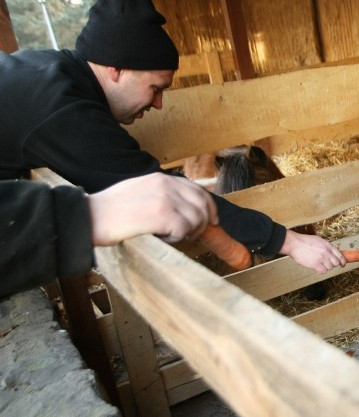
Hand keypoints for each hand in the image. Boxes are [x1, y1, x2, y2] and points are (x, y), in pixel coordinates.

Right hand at [88, 173, 217, 245]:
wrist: (88, 217)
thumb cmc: (111, 211)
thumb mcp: (140, 192)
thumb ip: (162, 196)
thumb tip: (184, 210)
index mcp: (161, 179)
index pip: (197, 190)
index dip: (209, 207)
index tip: (212, 220)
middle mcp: (166, 185)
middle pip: (203, 204)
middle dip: (203, 222)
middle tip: (191, 234)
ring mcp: (165, 199)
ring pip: (197, 218)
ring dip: (187, 232)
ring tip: (167, 235)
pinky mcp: (161, 215)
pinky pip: (184, 229)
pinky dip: (176, 238)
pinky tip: (160, 237)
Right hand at [280, 229, 345, 272]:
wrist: (295, 244)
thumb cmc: (304, 241)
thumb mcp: (319, 240)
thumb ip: (326, 246)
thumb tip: (333, 251)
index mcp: (328, 245)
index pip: (340, 255)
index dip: (343, 261)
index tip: (343, 264)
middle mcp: (327, 252)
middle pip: (336, 263)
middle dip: (333, 264)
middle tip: (327, 264)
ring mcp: (322, 258)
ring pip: (329, 267)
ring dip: (325, 267)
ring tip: (318, 264)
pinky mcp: (316, 264)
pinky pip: (323, 271)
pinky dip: (320, 270)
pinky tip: (316, 267)